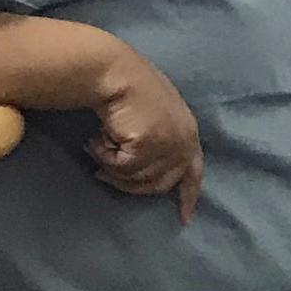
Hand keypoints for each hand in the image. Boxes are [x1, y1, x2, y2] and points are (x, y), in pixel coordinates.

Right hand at [86, 47, 203, 223]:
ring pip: (137, 178)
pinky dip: (104, 157)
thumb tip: (143, 171)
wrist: (114, 71)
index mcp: (189, 132)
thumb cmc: (127, 87)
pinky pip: (121, 168)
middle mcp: (184, 140)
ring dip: (111, 166)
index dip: (188, 197)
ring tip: (99, 145)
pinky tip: (96, 139)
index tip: (183, 219)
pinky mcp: (148, 144)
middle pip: (159, 184)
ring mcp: (168, 143)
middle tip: (102, 174)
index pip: (193, 172)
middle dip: (128, 184)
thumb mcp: (154, 115)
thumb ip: (160, 140)